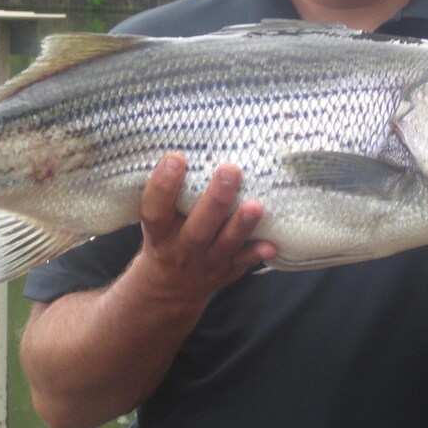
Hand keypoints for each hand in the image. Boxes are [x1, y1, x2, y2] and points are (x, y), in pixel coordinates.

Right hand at [133, 153, 276, 303]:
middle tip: (230, 170)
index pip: (155, 210)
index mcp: (159, 231)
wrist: (170, 285)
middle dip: (215, 200)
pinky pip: (244, 262)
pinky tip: (272, 244)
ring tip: (256, 205)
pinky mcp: (228, 269)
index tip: (176, 158)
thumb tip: (194, 142)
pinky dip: (257, 253)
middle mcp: (182, 248)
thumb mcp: (159, 218)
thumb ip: (172, 192)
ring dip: (241, 225)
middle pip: (197, 228)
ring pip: (225, 244)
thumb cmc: (167, 235)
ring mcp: (207, 261)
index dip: (163, 185)